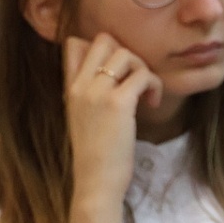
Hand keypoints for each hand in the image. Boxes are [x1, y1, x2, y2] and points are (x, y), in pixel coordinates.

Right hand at [63, 34, 162, 222]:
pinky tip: (151, 103)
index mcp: (69, 88)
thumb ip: (91, 94)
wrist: (95, 183)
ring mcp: (97, 92)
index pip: (74, 44)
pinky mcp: (118, 103)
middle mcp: (79, 86)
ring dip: (144, 70)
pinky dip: (154, 85)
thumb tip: (114, 75)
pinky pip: (143, 75)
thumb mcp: (83, 117)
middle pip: (103, 39)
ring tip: (146, 94)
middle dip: (127, 54)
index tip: (117, 70)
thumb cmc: (96, 155)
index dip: (100, 48)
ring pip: (125, 53)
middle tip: (135, 79)